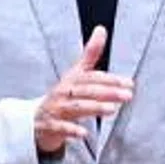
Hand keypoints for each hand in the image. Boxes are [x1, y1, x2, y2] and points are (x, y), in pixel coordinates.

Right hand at [34, 26, 133, 153]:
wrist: (35, 118)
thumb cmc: (61, 95)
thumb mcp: (75, 74)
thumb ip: (90, 54)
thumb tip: (101, 29)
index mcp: (71, 80)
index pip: (92, 77)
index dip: (110, 79)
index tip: (129, 83)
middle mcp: (63, 92)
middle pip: (86, 91)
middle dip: (107, 92)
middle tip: (127, 95)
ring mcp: (56, 109)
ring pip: (76, 107)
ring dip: (93, 108)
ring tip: (111, 110)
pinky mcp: (50, 125)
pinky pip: (60, 127)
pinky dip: (71, 130)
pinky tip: (84, 134)